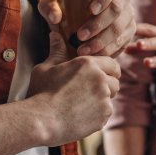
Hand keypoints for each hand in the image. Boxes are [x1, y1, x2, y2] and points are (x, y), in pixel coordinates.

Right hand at [27, 31, 120, 145]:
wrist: (41, 121)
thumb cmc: (40, 93)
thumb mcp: (45, 68)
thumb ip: (56, 51)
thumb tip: (55, 34)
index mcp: (88, 63)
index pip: (112, 63)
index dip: (108, 70)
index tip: (101, 76)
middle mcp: (100, 79)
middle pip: (115, 81)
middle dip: (107, 86)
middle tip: (90, 92)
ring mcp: (104, 98)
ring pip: (110, 98)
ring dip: (102, 101)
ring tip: (83, 105)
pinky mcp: (103, 116)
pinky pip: (106, 114)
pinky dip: (97, 116)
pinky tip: (81, 117)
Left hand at [39, 0, 135, 56]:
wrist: (78, 31)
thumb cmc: (68, 14)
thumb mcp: (54, 9)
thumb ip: (49, 8)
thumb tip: (55, 16)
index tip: (90, 10)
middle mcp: (122, 0)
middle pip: (116, 9)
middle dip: (98, 24)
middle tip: (80, 36)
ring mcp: (128, 17)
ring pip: (120, 28)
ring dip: (101, 41)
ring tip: (82, 51)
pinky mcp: (130, 33)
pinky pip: (122, 43)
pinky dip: (107, 51)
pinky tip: (93, 56)